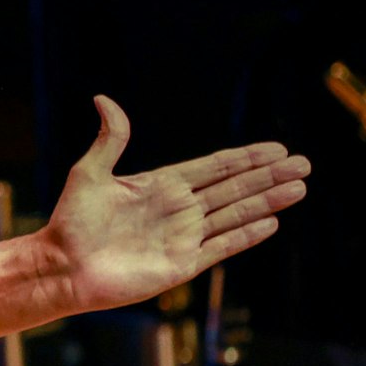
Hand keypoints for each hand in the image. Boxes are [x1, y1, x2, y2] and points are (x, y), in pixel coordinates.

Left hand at [41, 96, 309, 313]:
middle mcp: (178, 210)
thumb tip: (104, 97)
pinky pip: (221, 247)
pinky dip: (246, 235)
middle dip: (268, 176)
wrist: (61, 267)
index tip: (277, 148)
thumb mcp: (90, 173)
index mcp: (161, 186)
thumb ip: (110, 138)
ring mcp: (182, 238)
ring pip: (235, 214)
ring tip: (299, 187)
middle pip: (234, 189)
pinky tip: (272, 222)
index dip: (245, 158)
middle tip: (304, 164)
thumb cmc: (70, 222)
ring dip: (267, 201)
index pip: (214, 168)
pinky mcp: (181, 264)